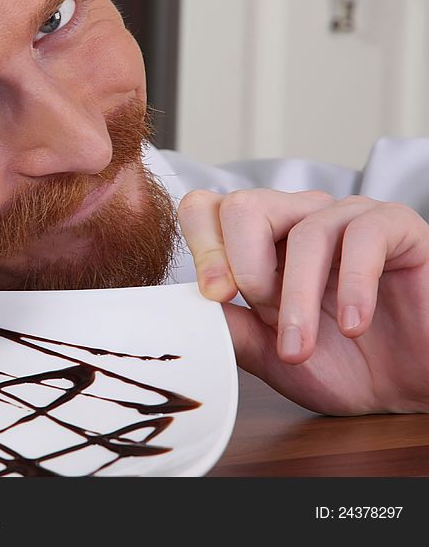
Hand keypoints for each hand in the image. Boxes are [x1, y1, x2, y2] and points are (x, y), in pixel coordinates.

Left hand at [178, 189, 428, 414]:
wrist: (412, 388)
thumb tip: (188, 305)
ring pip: (302, 230)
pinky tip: (355, 326)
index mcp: (258, 243)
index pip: (207, 208)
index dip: (202, 247)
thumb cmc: (344, 365)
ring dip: (297, 298)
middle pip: (243, 205)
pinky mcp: (396, 226)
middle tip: (264, 314)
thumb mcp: (271, 355)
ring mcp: (345, 217)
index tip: (215, 297)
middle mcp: (296, 219)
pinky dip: (354, 287)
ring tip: (302, 347)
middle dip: (245, 268)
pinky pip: (364, 236)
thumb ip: (231, 327)